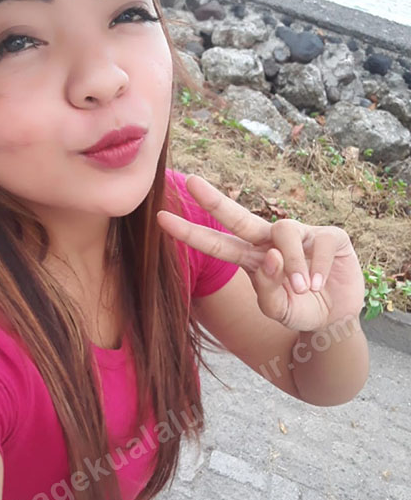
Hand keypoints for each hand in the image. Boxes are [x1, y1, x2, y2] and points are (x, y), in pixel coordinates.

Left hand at [157, 174, 365, 331]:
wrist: (337, 318)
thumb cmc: (302, 309)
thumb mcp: (280, 311)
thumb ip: (269, 291)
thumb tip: (270, 256)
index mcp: (252, 258)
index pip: (217, 243)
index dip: (191, 232)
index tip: (161, 218)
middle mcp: (271, 240)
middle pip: (239, 217)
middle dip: (214, 200)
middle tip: (190, 182)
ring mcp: (302, 234)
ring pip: (284, 232)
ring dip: (292, 263)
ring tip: (303, 288)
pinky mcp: (330, 235)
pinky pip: (319, 244)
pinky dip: (318, 268)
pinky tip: (321, 284)